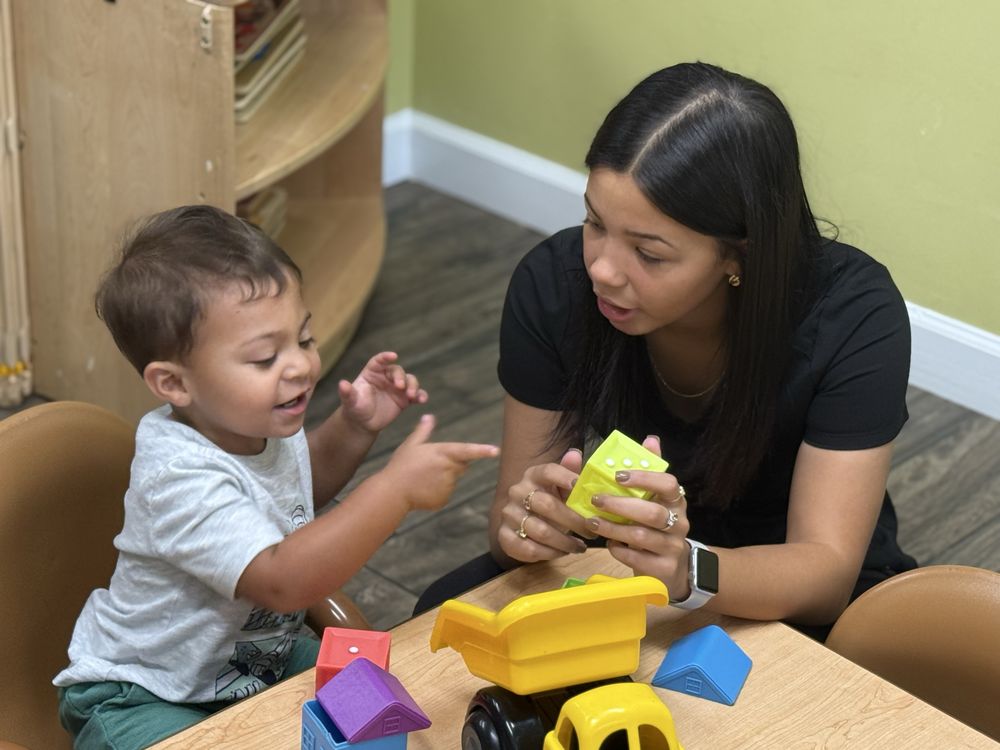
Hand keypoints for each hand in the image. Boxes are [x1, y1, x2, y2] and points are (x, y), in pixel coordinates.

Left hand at [339, 352, 427, 433]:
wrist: (363, 423)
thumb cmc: (355, 408)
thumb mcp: (350, 402)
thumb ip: (347, 393)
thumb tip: (342, 384)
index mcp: (372, 373)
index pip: (379, 361)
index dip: (386, 357)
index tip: (393, 356)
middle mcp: (386, 377)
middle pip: (397, 371)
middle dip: (401, 377)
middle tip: (401, 387)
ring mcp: (397, 388)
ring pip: (409, 380)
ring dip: (413, 385)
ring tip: (412, 395)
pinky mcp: (405, 399)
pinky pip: (416, 394)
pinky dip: (421, 396)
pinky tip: (422, 400)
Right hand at [383, 414, 498, 511]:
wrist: (392, 492)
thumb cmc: (401, 465)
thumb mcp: (411, 445)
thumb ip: (423, 431)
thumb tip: (429, 416)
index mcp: (442, 453)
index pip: (467, 450)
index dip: (482, 450)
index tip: (496, 451)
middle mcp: (448, 469)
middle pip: (461, 464)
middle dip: (451, 463)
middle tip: (429, 465)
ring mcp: (447, 485)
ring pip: (453, 479)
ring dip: (443, 478)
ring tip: (423, 478)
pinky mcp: (444, 499)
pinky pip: (446, 492)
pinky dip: (438, 491)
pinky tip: (423, 489)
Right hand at [497, 448, 591, 562]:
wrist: (523, 522)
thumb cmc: (550, 502)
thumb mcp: (562, 488)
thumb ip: (570, 472)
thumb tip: (575, 454)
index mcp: (533, 475)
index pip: (547, 471)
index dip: (564, 477)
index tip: (579, 486)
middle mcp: (518, 491)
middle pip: (547, 505)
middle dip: (574, 521)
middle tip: (592, 531)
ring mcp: (509, 514)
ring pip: (540, 531)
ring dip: (564, 542)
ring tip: (579, 546)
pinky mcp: (505, 536)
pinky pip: (529, 548)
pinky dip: (550, 553)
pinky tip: (562, 552)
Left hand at [582, 436, 692, 600]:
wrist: (674, 570)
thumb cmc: (657, 529)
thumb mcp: (657, 501)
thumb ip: (652, 471)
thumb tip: (651, 439)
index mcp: (676, 502)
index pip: (667, 484)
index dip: (643, 478)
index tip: (618, 475)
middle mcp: (679, 524)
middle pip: (652, 512)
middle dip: (620, 505)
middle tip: (595, 500)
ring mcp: (672, 548)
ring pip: (641, 536)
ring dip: (612, 527)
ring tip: (592, 522)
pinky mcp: (663, 570)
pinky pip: (636, 558)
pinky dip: (619, 550)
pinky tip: (609, 544)